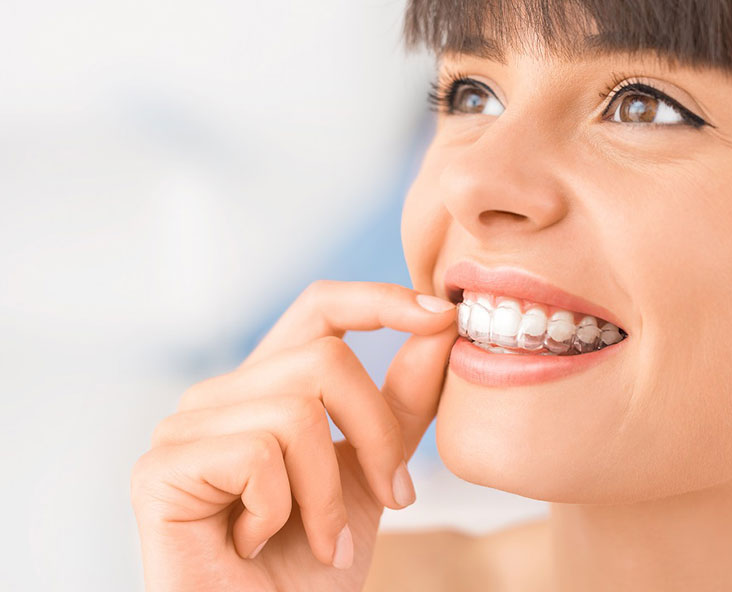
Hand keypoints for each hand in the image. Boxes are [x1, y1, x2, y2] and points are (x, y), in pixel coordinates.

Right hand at [130, 281, 457, 590]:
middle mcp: (222, 394)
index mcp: (268, 386)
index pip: (320, 307)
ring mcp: (185, 427)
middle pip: (325, 359)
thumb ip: (400, 402)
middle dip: (376, 436)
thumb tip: (439, 327)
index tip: (441, 315)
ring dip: (330, 495)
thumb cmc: (317, 562)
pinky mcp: (160, 468)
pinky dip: (281, 512)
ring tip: (327, 540)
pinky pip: (258, 455)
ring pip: (297, 412)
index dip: (380, 300)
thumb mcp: (374, 471)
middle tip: (392, 498)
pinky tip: (257, 545)